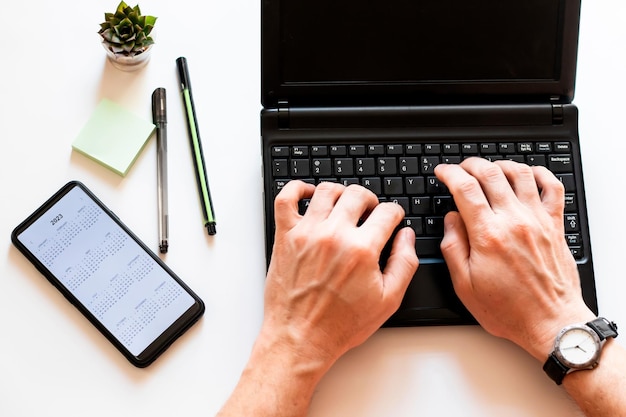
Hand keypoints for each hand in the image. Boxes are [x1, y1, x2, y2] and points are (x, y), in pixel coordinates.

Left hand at [262, 180, 417, 366]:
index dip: (395, 214)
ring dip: (341, 192)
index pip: (387, 212)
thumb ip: (405, 263)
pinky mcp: (284, 236)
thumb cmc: (340, 324)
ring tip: (344, 204)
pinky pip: (286, 197)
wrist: (300, 338)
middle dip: (371, 200)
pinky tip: (309, 194)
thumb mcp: (388, 301)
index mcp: (362, 249)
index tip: (392, 219)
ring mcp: (306, 233)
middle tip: (370, 212)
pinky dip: (297, 188)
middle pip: (358, 194)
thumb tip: (407, 236)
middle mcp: (334, 235)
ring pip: (326, 190)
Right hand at [435, 158, 594, 360]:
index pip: (465, 188)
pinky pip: (552, 186)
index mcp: (488, 235)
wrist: (551, 323)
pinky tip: (526, 175)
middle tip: (460, 168)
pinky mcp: (555, 225)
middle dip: (470, 164)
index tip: (442, 172)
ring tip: (488, 169)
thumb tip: (450, 220)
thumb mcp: (465, 285)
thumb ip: (453, 248)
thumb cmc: (508, 309)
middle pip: (491, 173)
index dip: (449, 174)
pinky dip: (539, 173)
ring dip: (500, 164)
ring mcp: (537, 220)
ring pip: (520, 173)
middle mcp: (514, 221)